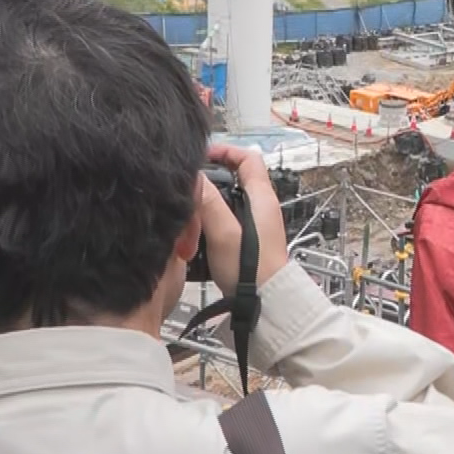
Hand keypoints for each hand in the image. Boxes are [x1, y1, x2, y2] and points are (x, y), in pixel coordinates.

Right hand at [193, 145, 290, 295]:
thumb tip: (195, 178)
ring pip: (228, 200)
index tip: (202, 155)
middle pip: (235, 178)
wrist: (265, 302)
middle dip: (211, 178)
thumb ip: (209, 203)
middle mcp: (261, 208)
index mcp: (262, 199)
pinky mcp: (247, 241)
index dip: (226, 151)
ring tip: (188, 207)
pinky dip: (210, 220)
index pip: (248, 159)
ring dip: (208, 202)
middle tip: (189, 182)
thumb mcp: (224, 232)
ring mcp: (255, 225)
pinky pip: (226, 221)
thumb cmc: (252, 271)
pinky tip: (195, 230)